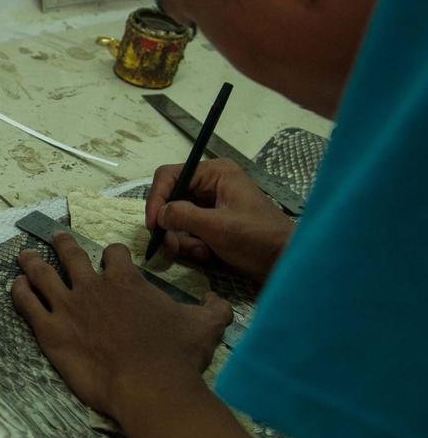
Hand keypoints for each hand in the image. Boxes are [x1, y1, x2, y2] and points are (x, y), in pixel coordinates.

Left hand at [11, 233, 232, 422]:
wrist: (149, 386)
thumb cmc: (177, 356)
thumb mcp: (206, 326)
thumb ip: (213, 308)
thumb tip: (218, 300)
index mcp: (125, 279)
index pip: (114, 253)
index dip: (112, 254)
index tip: (110, 257)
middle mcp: (92, 286)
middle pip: (71, 254)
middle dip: (63, 243)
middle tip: (56, 236)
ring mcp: (67, 306)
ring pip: (42, 274)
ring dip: (31, 262)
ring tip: (23, 254)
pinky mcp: (50, 331)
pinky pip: (27, 304)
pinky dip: (19, 291)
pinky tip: (15, 285)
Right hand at [145, 159, 293, 280]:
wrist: (285, 263)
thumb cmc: (258, 239)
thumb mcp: (218, 227)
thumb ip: (184, 216)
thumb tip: (159, 215)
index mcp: (215, 173)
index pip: (170, 176)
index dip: (156, 198)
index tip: (153, 225)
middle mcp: (210, 185)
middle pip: (171, 199)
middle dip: (169, 225)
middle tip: (170, 247)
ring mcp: (210, 206)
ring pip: (176, 219)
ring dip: (182, 239)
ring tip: (200, 252)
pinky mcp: (211, 225)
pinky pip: (187, 232)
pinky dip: (191, 245)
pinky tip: (207, 254)